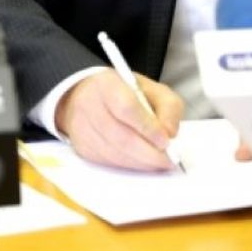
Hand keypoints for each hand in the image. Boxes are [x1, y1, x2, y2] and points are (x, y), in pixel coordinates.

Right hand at [55, 70, 183, 170]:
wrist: (89, 97)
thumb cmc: (124, 93)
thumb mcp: (153, 89)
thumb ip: (169, 107)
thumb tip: (169, 134)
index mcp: (107, 84)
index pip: (126, 108)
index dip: (148, 128)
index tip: (166, 140)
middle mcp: (89, 104)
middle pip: (121, 137)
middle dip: (149, 153)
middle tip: (168, 159)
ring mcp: (82, 128)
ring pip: (115, 154)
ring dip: (141, 162)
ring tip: (157, 161)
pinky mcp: (82, 146)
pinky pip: (108, 162)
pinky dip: (129, 165)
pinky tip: (140, 160)